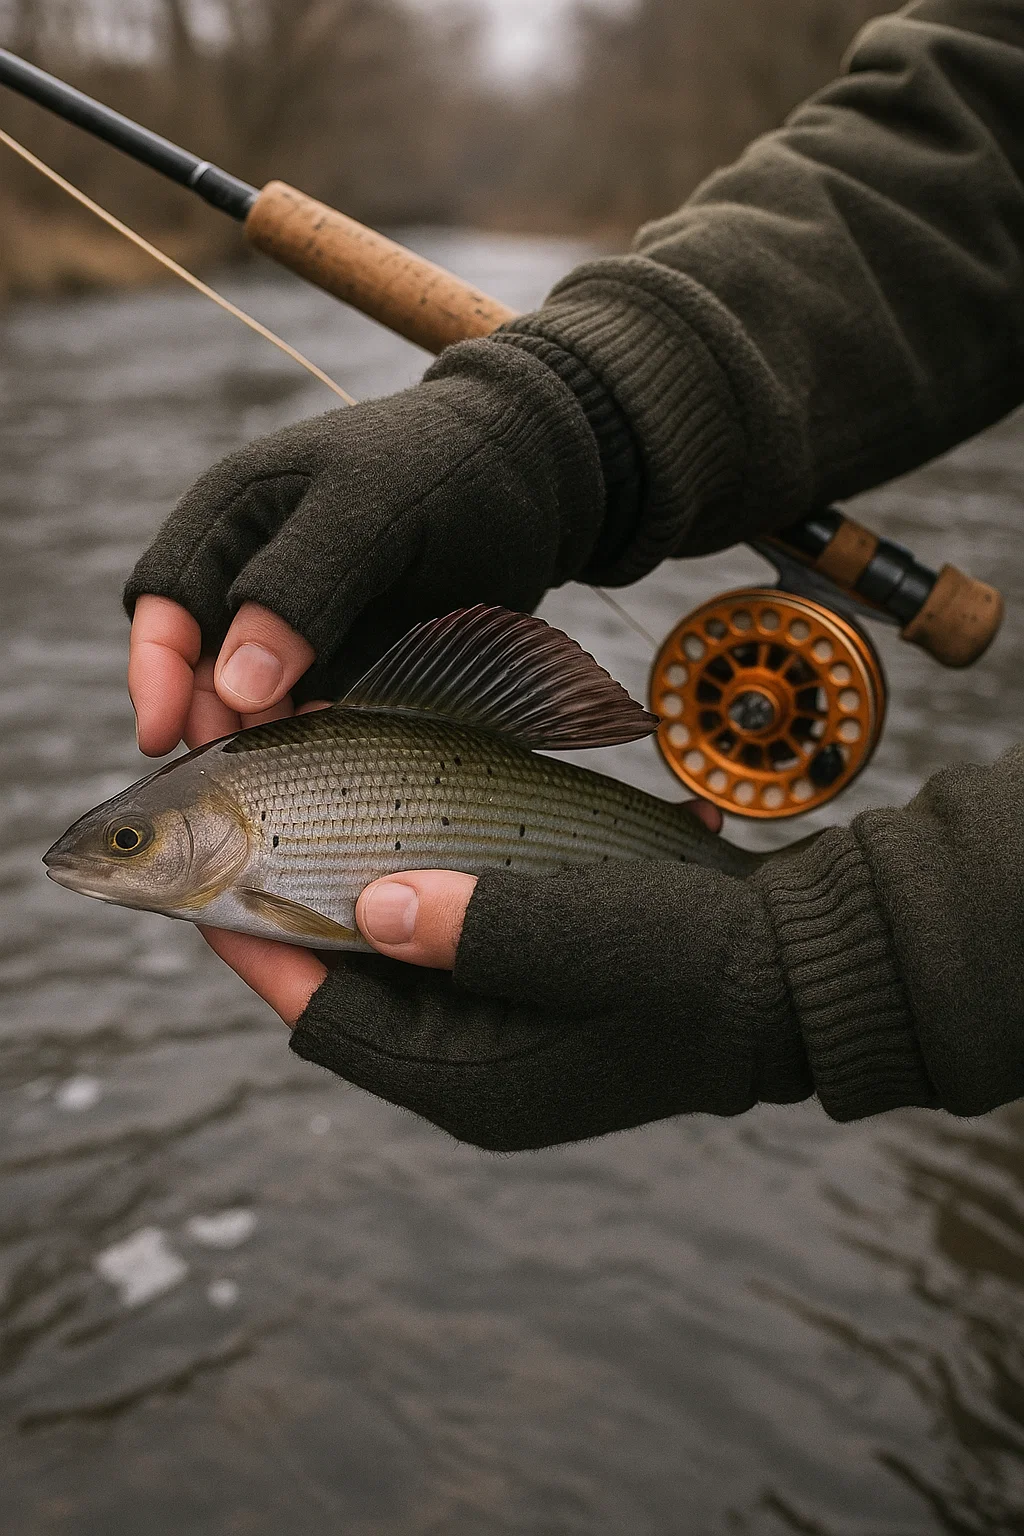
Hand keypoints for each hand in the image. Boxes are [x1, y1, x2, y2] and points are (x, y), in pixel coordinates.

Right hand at [124, 339, 604, 750]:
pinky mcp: (349, 659)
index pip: (164, 601)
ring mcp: (302, 621)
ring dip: (268, 741)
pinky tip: (347, 754)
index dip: (157, 672)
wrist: (537, 478)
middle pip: (201, 666)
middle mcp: (254, 571)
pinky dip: (320, 739)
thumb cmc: (447, 469)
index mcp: (235, 514)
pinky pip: (315, 712)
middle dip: (217, 720)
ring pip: (255, 701)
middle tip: (254, 773)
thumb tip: (236, 682)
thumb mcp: (370, 510)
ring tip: (308, 770)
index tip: (166, 737)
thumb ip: (299, 587)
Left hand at [275, 848, 808, 1150]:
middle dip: (300, 912)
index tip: (209, 891)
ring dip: (355, 891)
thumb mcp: (588, 940)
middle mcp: (475, 1068)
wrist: (804, 974)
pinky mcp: (532, 994)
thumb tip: (366, 902)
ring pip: (393, 963)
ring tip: (312, 818)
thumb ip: (475, 926)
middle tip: (253, 837)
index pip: (327, 1023)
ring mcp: (504, 1034)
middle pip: (348, 993)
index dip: (262, 954)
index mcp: (473, 1082)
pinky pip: (446, 942)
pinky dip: (418, 888)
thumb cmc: (702, 967)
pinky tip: (405, 831)